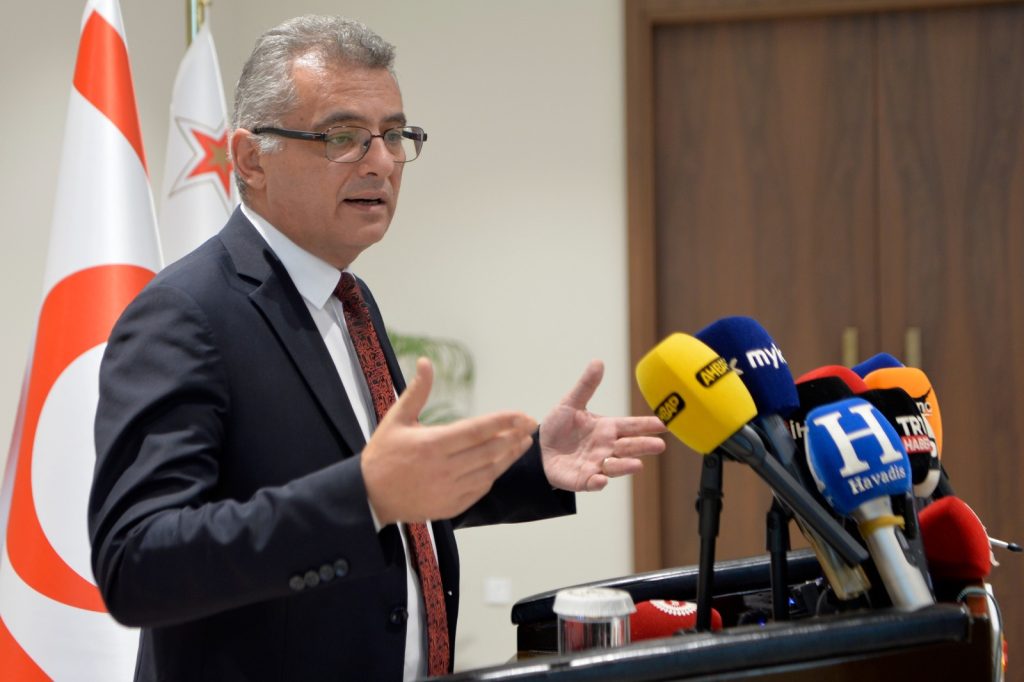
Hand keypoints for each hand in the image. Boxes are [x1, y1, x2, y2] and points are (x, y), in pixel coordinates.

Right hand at [361, 358, 536, 523]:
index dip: (504, 421)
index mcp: (432, 444)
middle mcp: (444, 469)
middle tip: (530, 426)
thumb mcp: (396, 419)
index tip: (523, 415)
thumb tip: (426, 362)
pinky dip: (493, 475)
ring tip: (523, 443)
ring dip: (509, 456)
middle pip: (490, 451)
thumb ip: (417, 391)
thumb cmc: (383, 455)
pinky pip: (479, 489)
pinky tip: (500, 463)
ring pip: (489, 471)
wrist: (369, 497)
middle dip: (514, 437)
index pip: (478, 430)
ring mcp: (449, 490)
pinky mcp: (451, 506)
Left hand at [539, 360, 665, 491]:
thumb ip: (586, 385)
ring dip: (625, 466)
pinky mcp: (581, 480)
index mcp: (607, 428)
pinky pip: (591, 483)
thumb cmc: (559, 426)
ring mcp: (596, 465)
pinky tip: (601, 480)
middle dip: (643, 446)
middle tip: (660, 445)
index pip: (630, 426)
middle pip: (629, 447)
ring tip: (637, 464)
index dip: (646, 425)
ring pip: (614, 466)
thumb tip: (598, 361)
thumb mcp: (571, 403)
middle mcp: (606, 448)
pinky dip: (597, 482)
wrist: (540, 449)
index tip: (663, 424)